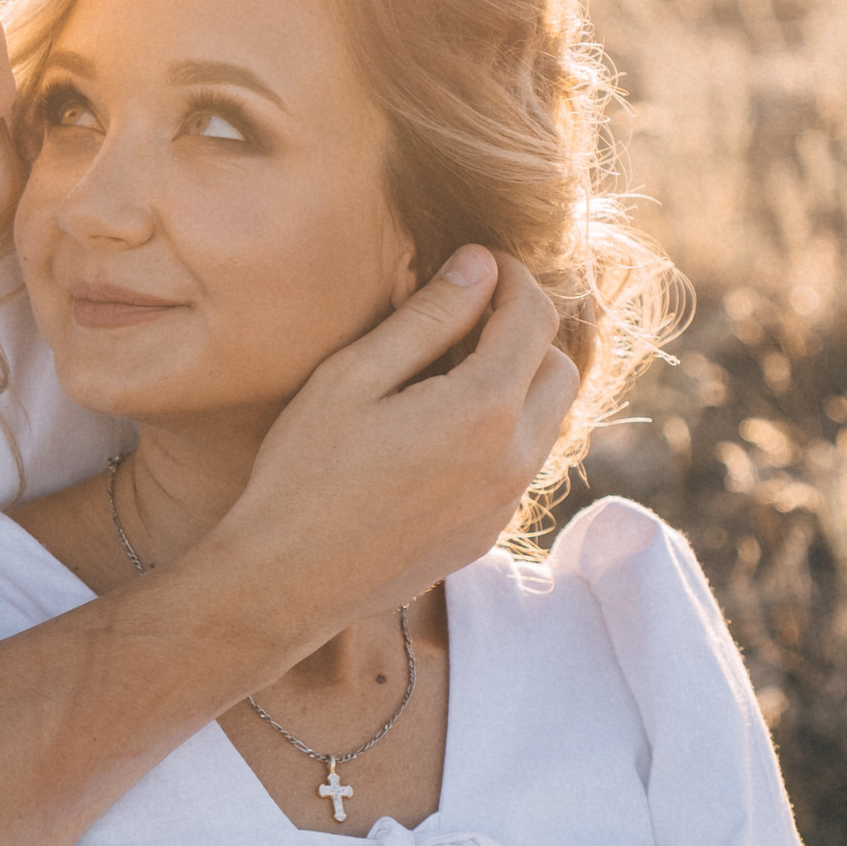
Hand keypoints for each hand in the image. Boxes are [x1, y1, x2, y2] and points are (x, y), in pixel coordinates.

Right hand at [235, 251, 579, 630]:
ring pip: (547, 419)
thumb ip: (427, 317)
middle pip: (558, 366)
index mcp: (485, 409)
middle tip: (465, 314)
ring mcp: (505, 503)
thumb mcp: (354, 376)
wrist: (288, 581)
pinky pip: (520, 465)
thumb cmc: (305, 472)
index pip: (534, 316)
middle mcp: (514, 458)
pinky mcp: (487, 533)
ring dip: (517, 382)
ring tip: (450, 369)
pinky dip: (502, 430)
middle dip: (524, 329)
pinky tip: (440, 429)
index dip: (511, 277)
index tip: (476, 264)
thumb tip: (479, 266)